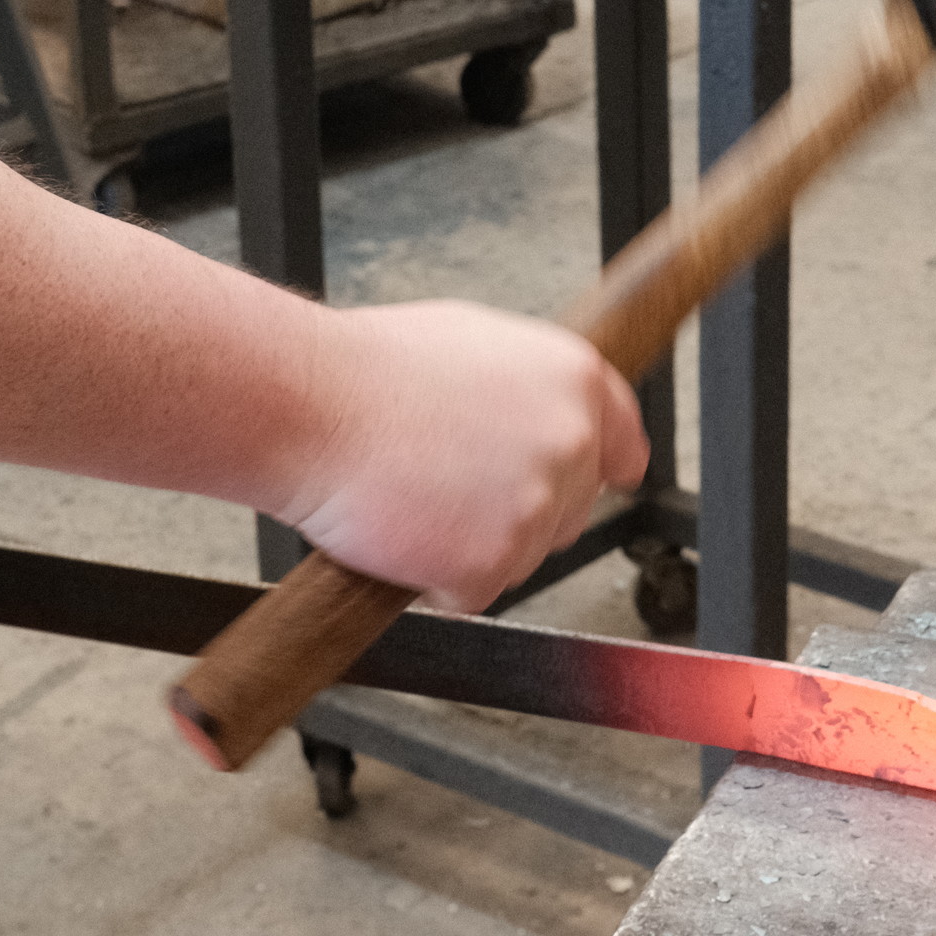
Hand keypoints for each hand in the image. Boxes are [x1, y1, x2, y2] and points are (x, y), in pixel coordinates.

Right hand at [287, 303, 646, 612]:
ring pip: (522, 556)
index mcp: (574, 379)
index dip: (603, 466)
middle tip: (453, 490)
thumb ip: (531, 386)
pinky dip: (437, 579)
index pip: (623, 442)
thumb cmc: (371, 373)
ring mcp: (535, 505)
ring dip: (473, 546)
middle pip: (569, 510)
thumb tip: (552, 411)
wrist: (312, 408)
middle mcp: (570, 441)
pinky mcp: (493, 561)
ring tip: (416, 499)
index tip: (601, 481)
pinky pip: (474, 591)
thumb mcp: (475, 344)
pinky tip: (404, 532)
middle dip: (519, 511)